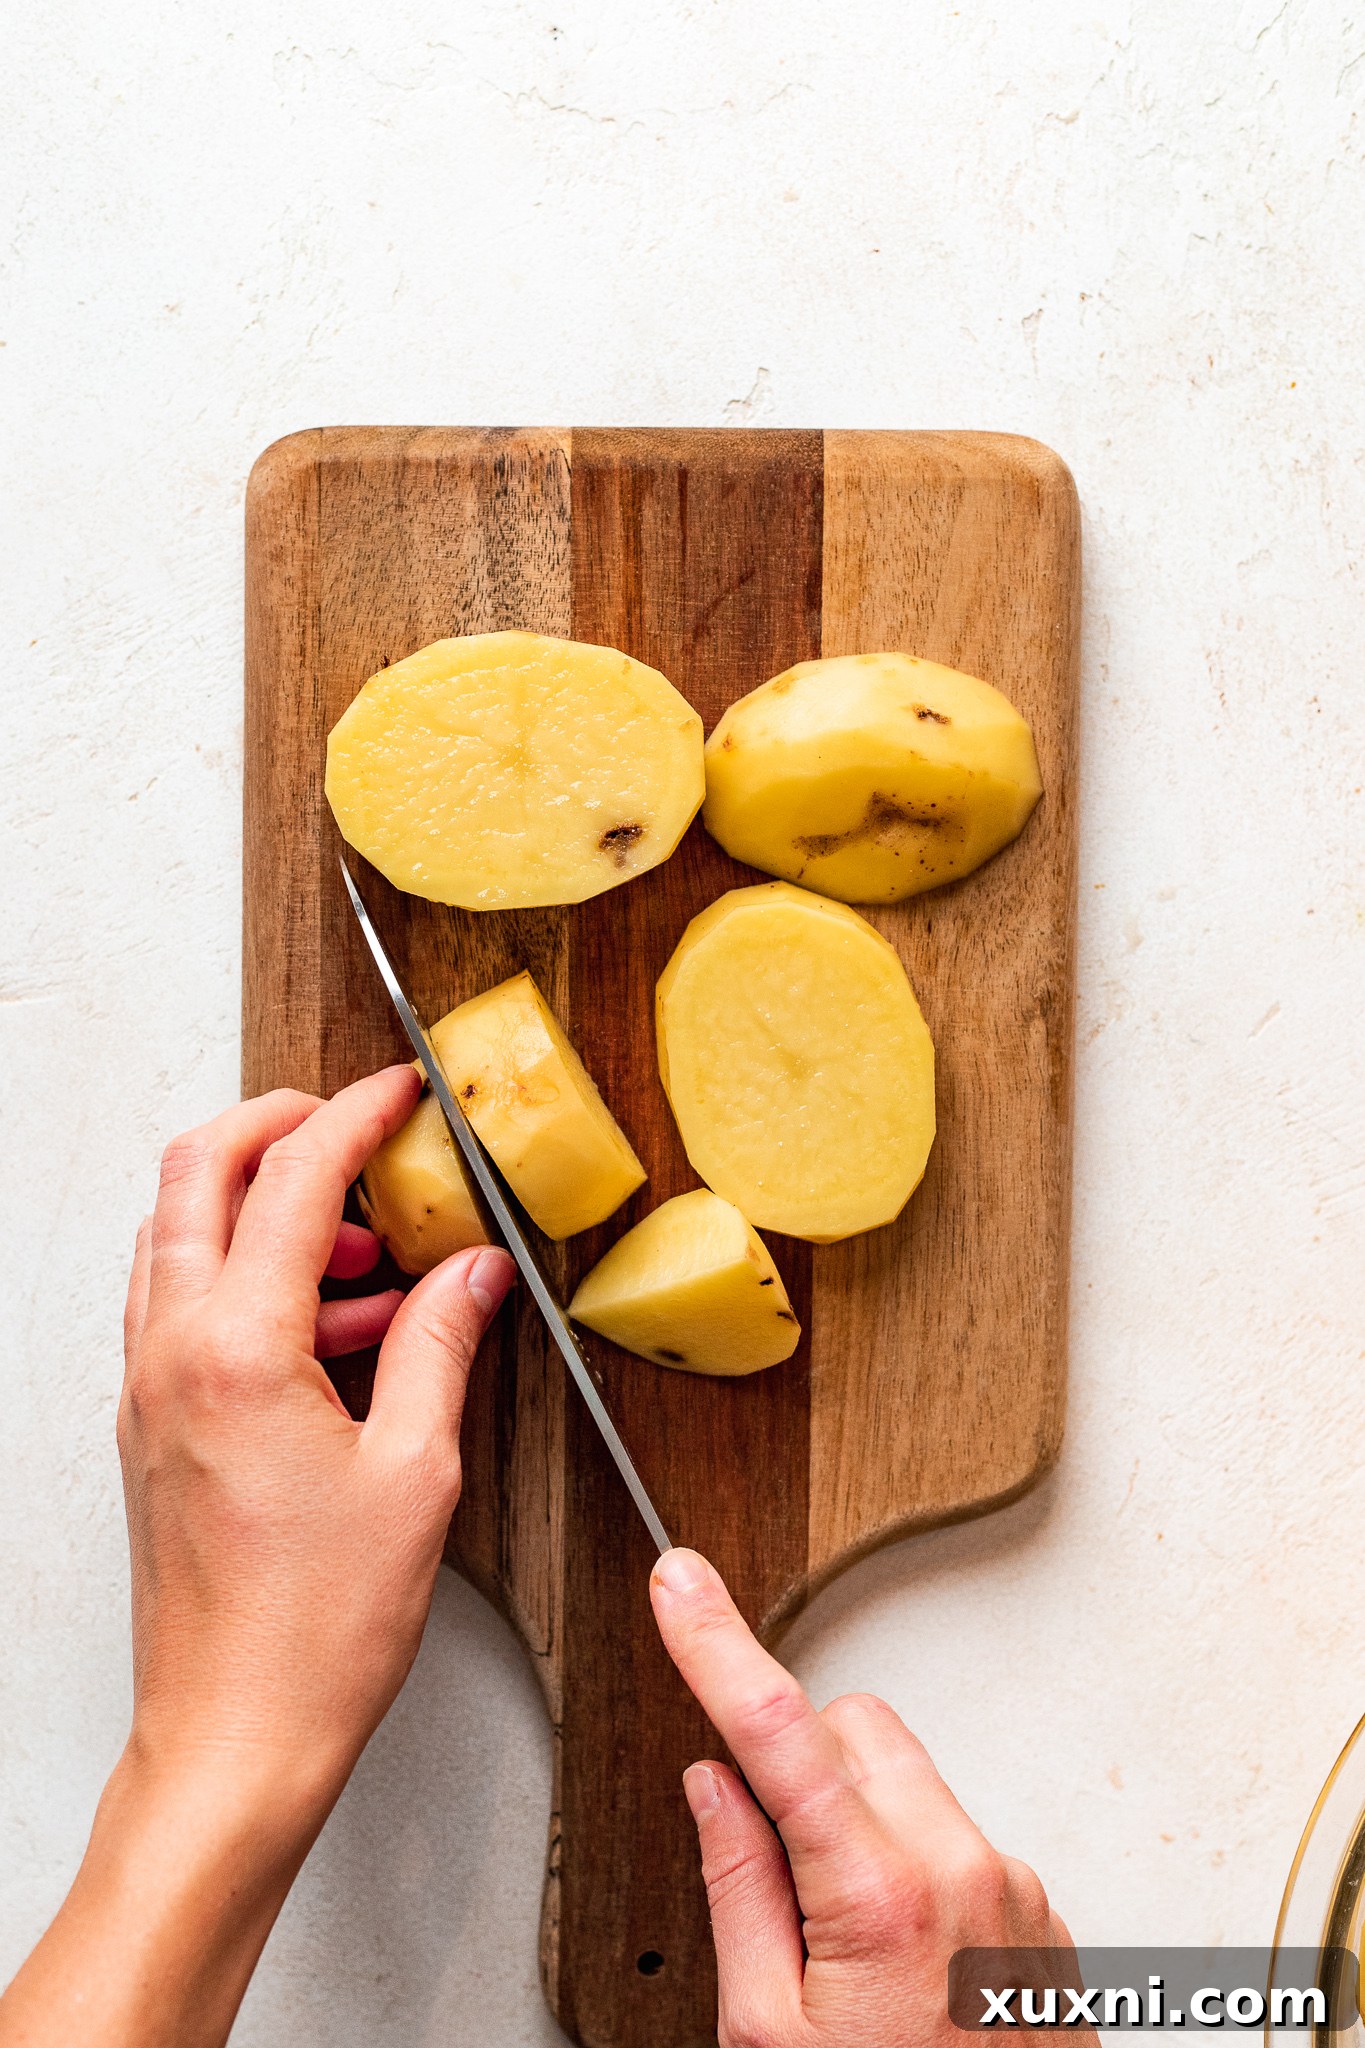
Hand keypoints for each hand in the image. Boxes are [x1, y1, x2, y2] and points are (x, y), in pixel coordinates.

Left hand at [117, 1067, 511, 1808]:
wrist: (234, 1739)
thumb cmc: (314, 1633)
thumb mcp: (416, 1473)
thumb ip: (440, 1346)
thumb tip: (471, 1274)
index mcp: (236, 1350)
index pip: (291, 1180)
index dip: (355, 1116)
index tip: (400, 1092)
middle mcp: (171, 1354)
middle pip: (195, 1173)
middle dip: (276, 1125)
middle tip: (354, 1128)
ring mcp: (149, 1389)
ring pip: (179, 1235)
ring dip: (263, 1207)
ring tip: (367, 1253)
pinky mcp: (152, 1426)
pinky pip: (185, 1304)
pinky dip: (250, 1278)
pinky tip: (338, 1330)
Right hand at [651, 1549, 1088, 2047]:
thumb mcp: (768, 2039)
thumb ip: (737, 1890)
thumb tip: (715, 1787)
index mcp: (883, 1896)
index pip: (777, 1728)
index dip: (716, 1643)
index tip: (681, 1581)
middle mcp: (965, 1869)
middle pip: (856, 1728)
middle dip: (800, 1763)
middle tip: (773, 1868)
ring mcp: (1015, 1888)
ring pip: (907, 1779)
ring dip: (858, 1818)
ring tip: (843, 1943)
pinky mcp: (1042, 1913)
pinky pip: (956, 1835)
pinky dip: (911, 1862)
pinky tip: (897, 1962)